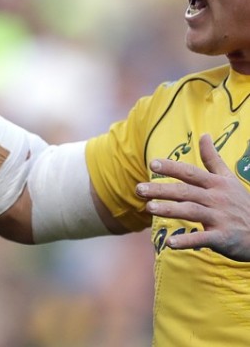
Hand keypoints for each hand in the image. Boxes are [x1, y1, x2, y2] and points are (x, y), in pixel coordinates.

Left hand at [137, 133, 249, 261]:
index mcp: (217, 184)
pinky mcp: (223, 238)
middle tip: (138, 189)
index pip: (191, 173)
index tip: (152, 164)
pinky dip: (187, 241)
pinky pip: (203, 239)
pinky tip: (170, 244)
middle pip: (185, 192)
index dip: (172, 168)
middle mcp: (217, 199)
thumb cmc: (242, 204)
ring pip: (191, 211)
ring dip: (170, 210)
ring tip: (148, 208)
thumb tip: (204, 134)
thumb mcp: (229, 179)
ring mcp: (221, 218)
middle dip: (161, 190)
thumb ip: (213, 159)